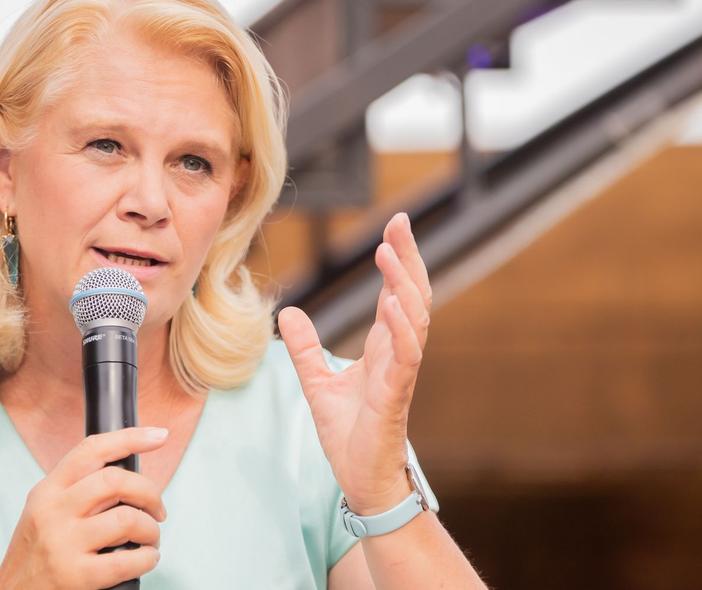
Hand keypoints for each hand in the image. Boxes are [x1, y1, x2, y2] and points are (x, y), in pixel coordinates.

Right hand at [0, 427, 168, 589]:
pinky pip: (126, 560)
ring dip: (151, 529)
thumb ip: (75, 493)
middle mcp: (53, 512)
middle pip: (115, 480)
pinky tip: (145, 559)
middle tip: (158, 510)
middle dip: (150, 492)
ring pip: (127, 519)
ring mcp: (63, 544)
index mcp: (47, 492)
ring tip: (150, 539)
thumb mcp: (42, 514)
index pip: (91, 450)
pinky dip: (147, 558)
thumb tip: (127, 479)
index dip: (130, 437)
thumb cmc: (35, 558)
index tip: (158, 436)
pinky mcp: (75, 576)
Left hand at [278, 212, 432, 515]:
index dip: (399, 259)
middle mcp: (398, 354)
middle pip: (413, 296)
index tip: (395, 224)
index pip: (398, 292)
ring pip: (413, 320)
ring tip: (388, 253)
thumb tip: (288, 313)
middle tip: (401, 223)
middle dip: (409, 258)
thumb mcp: (317, 382)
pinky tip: (391, 304)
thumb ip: (305, 348)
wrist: (360, 478)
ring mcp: (400, 373)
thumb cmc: (350, 433)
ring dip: (403, 285)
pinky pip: (405, 357)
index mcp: (385, 347)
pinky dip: (400, 328)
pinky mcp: (395, 396)